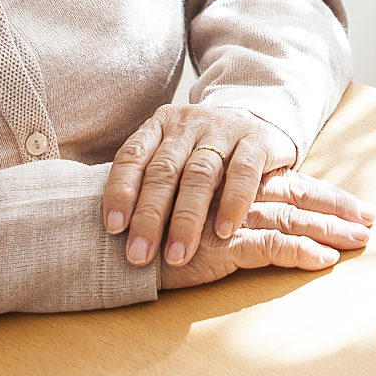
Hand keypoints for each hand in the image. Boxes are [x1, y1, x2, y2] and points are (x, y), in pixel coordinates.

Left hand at [104, 103, 297, 267]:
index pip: (132, 155)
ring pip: (200, 174)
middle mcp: (190, 124)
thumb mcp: (176, 154)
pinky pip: (243, 172)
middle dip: (149, 217)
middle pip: (163, 170)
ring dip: (186, 218)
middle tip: (139, 255)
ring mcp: (225, 129)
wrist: (262, 120)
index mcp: (162, 125)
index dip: (120, 190)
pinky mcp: (258, 140)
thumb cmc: (208, 151)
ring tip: (177, 255)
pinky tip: (223, 232)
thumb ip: (151, 179)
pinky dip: (232, 203)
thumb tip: (115, 228)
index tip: (113, 227)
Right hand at [159, 168, 375, 288]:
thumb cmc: (150, 228)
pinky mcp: (218, 243)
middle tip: (372, 226)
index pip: (294, 183)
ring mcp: (229, 215)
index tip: (363, 211)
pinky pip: (269, 246)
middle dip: (339, 211)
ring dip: (329, 231)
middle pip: (299, 195)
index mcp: (234, 179)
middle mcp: (236, 191)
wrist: (107, 239)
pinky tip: (324, 261)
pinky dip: (299, 253)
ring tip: (359, 243)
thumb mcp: (194, 212)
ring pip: (291, 217)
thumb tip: (268, 222)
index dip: (330, 196)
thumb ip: (226, 209)